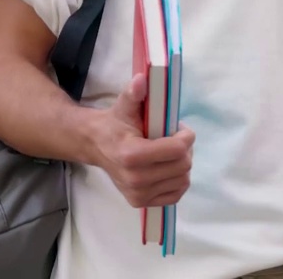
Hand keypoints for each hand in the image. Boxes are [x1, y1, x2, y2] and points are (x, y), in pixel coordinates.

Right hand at [91, 73, 194, 207]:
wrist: (97, 146)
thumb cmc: (116, 124)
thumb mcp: (125, 105)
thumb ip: (134, 93)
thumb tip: (143, 79)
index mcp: (132, 155)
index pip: (178, 149)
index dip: (186, 136)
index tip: (179, 128)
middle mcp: (135, 179)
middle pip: (184, 165)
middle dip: (185, 148)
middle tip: (174, 139)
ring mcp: (138, 194)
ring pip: (183, 179)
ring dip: (182, 163)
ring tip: (168, 153)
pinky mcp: (141, 203)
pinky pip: (177, 194)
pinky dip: (177, 180)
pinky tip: (166, 168)